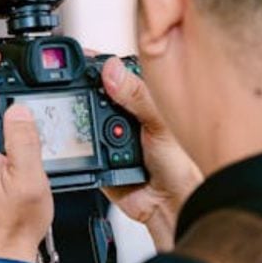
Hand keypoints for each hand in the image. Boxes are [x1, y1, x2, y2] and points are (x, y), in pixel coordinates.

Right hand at [100, 57, 202, 251]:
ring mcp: (109, 136)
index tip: (80, 59)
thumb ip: (137, 95)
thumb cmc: (180, 162)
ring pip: (84, 120)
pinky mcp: (97, 157)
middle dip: (84, 93)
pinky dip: (83, 146)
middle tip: (85, 95)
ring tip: (106, 133)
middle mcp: (124, 115)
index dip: (96, 65)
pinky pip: (82, 147)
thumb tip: (112, 70)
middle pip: (92, 94)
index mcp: (141, 99)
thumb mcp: (160, 121)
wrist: (170, 203)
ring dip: (84, 122)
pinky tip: (99, 149)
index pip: (114, 73)